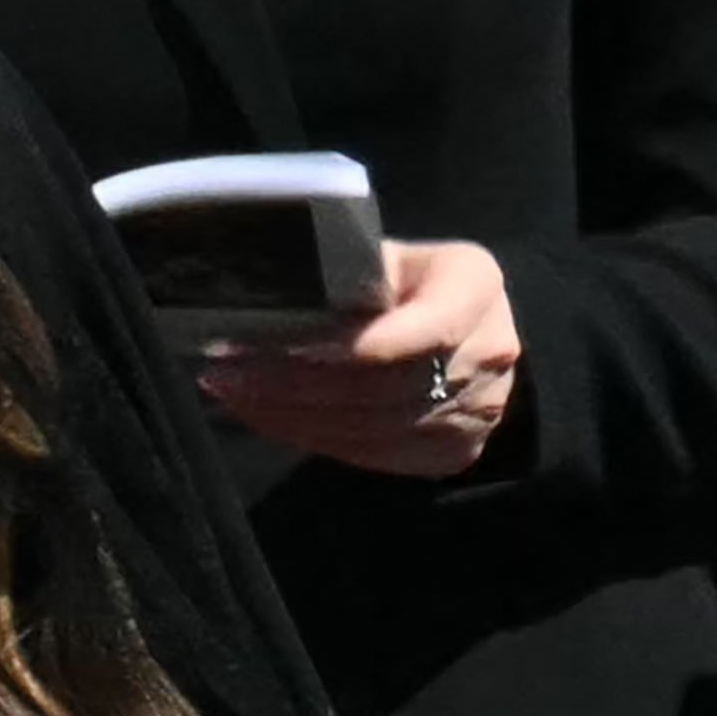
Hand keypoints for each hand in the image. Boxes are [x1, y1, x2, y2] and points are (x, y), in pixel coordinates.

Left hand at [197, 239, 521, 478]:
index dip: (344, 351)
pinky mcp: (457, 450)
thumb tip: (261, 300)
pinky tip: (270, 418)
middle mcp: (491, 349)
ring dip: (292, 418)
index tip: (274, 351)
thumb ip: (339, 278)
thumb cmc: (400, 283)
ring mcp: (481, 408)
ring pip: (373, 429)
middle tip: (225, 377)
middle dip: (295, 386)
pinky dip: (314, 439)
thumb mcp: (376, 259)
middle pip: (385, 387)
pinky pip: (375, 456)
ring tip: (235, 396)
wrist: (457, 325)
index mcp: (476, 284)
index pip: (417, 332)